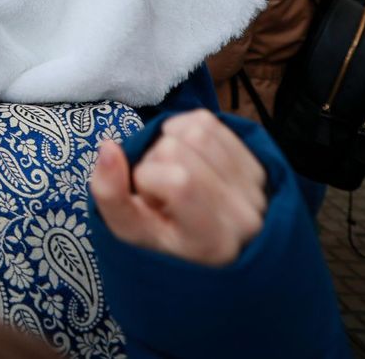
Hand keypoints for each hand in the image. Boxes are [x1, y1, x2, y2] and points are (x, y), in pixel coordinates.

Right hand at [89, 109, 267, 267]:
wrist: (207, 243)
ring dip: (170, 142)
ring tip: (173, 172)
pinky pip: (210, 122)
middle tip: (160, 189)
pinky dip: (185, 129)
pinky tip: (185, 155)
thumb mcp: (128, 229)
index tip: (149, 202)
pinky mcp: (256, 162)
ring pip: (197, 130)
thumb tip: (108, 146)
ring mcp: (256, 186)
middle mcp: (245, 214)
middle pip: (178, 149)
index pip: (178, 181)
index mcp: (214, 241)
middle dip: (154, 161)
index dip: (147, 181)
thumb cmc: (163, 238)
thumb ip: (109, 194)